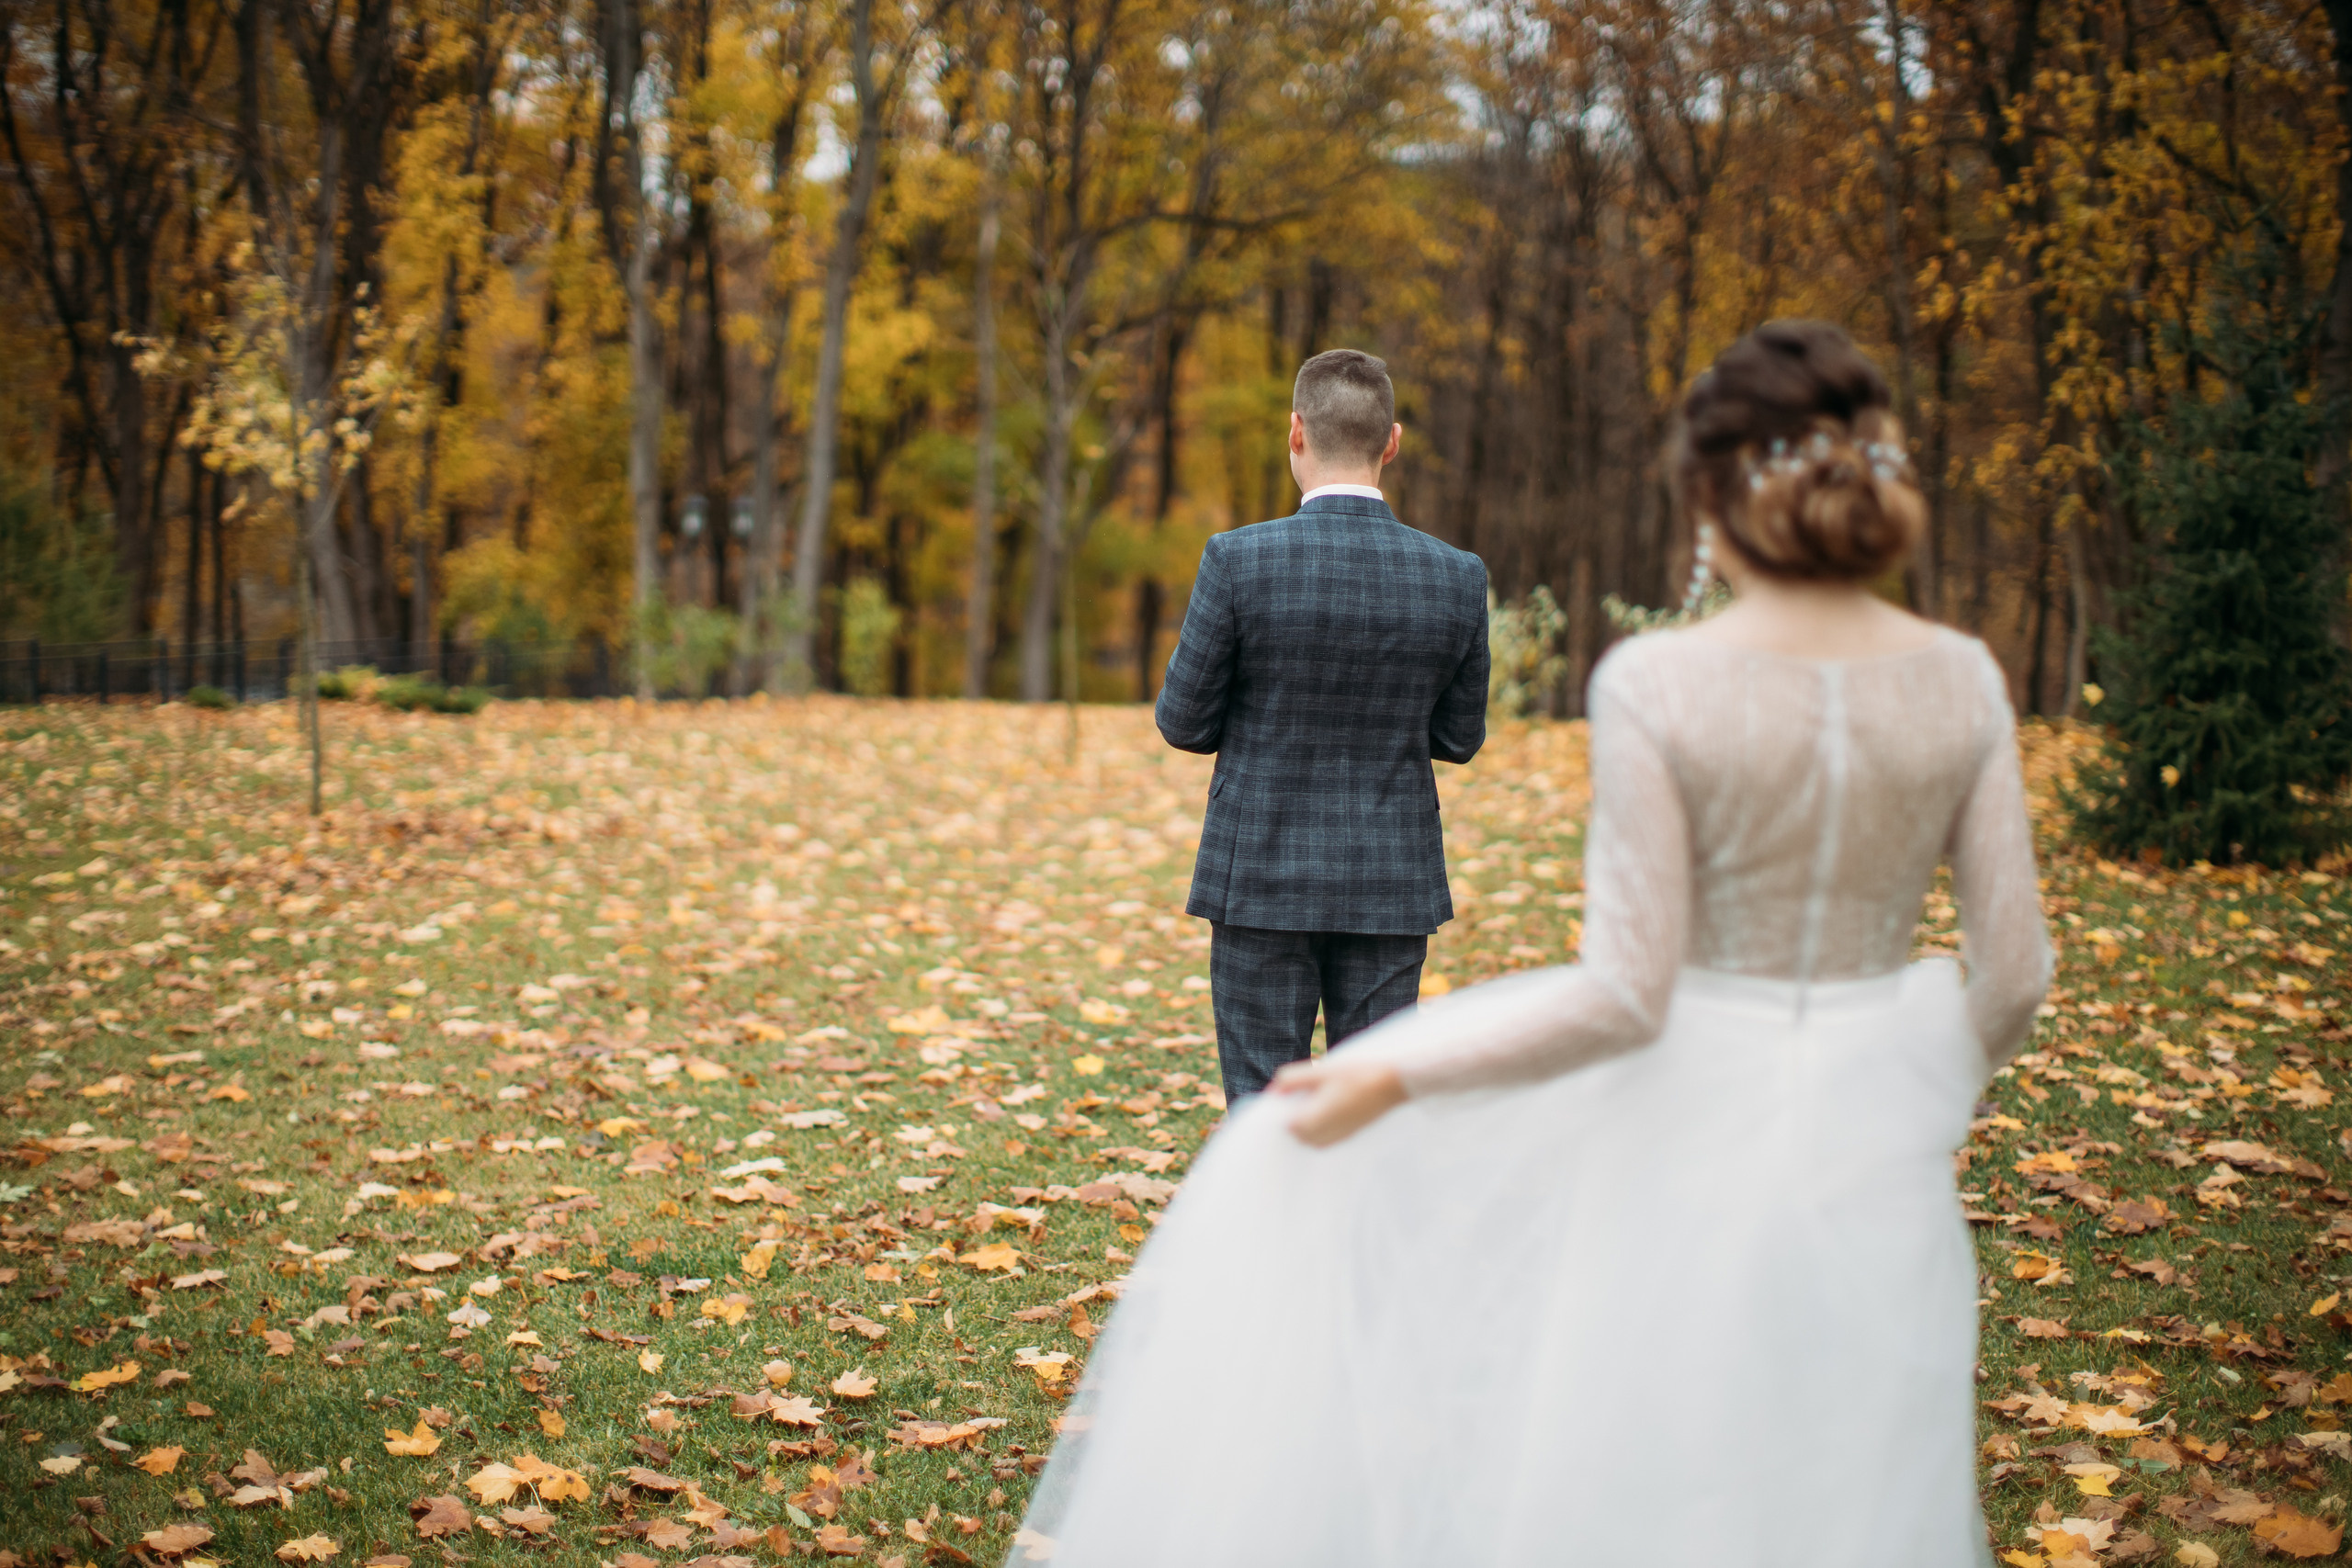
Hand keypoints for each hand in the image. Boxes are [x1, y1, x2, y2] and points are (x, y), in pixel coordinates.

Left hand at [1271, 1056, 1406, 1146]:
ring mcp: (1340, 1136)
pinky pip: (1328, 1140)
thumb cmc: (1356, 1075)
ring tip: (1312, 1104)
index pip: (1287, 1127)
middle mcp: (1326, 1134)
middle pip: (1299, 1136)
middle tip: (1296, 1100)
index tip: (1284, 1099)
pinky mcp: (1351, 1134)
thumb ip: (1293, 1080)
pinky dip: (1322, 1130)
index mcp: (1314, 1120)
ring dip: (1307, 1127)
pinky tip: (1328, 1110)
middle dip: (1294, 1121)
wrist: (1391, 1084)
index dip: (1282, 1114)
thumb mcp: (1320, 1072)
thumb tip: (1274, 1091)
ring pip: (1313, 1141)